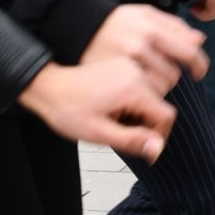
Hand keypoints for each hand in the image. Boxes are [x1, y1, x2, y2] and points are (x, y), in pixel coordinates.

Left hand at [19, 58, 174, 162]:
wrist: (47, 88)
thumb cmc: (67, 110)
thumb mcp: (99, 133)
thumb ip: (131, 140)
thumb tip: (157, 148)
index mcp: (132, 88)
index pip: (166, 115)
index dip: (159, 136)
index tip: (145, 147)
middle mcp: (134, 73)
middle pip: (161, 105)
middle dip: (148, 124)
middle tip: (124, 133)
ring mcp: (129, 67)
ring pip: (153, 96)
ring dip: (142, 113)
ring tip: (117, 120)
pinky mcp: (123, 66)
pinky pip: (142, 86)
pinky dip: (135, 102)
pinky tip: (116, 108)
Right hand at [84, 5, 206, 88]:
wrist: (77, 30)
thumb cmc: (115, 23)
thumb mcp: (143, 15)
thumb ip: (173, 26)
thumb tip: (199, 40)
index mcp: (151, 26)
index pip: (189, 52)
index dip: (199, 65)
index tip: (199, 72)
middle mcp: (139, 45)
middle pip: (173, 75)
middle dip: (172, 78)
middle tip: (161, 77)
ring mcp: (125, 65)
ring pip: (158, 88)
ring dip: (157, 89)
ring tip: (145, 82)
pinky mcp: (114, 81)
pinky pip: (141, 97)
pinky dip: (144, 97)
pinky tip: (136, 90)